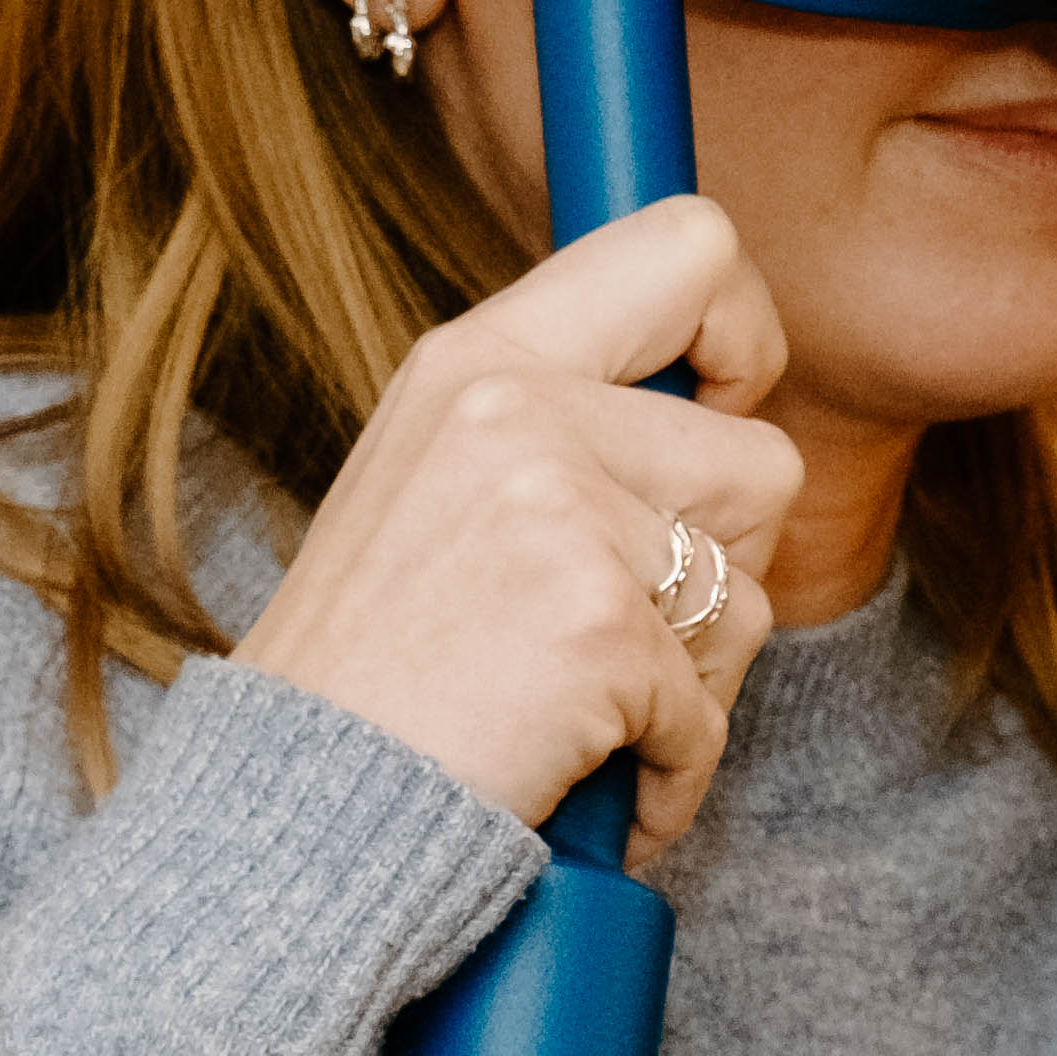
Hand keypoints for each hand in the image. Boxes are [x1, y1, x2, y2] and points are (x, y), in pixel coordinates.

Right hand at [230, 200, 800, 840]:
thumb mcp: (434, 479)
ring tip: (585, 709)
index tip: (720, 419)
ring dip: (692, 681)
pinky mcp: (601, 629)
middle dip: (724, 567)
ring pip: (748, 594)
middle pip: (761, 459)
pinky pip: (710, 712)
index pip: (689, 248)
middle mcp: (521, 411)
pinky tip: (581, 776)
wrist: (295, 807)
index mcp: (482, 359)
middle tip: (627, 627)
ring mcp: (563, 516)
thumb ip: (556, 420)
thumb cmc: (376, 668)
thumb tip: (715, 399)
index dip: (744, 335)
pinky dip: (665, 772)